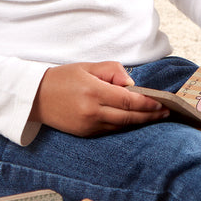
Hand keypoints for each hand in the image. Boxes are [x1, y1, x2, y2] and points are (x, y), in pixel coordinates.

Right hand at [29, 62, 169, 135]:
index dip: (148, 103)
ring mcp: (88, 125)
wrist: (34, 96)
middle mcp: (92, 111)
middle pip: (129, 117)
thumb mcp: (87, 67)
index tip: (162, 102)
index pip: (129, 101)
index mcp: (93, 92)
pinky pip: (110, 130)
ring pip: (121, 126)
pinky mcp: (85, 133)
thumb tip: (131, 83)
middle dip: (150, 115)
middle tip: (166, 112)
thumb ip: (112, 71)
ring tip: (154, 116)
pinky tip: (133, 120)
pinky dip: (124, 125)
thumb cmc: (62, 78)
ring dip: (139, 122)